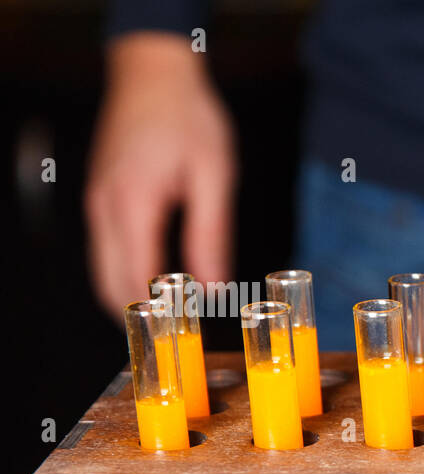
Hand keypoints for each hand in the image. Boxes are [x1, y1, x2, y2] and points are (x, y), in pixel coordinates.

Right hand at [85, 32, 236, 320]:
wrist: (153, 71)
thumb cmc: (189, 117)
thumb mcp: (215, 176)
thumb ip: (212, 235)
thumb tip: (214, 288)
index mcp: (134, 204)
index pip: (137, 280)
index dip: (161, 316)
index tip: (190, 336)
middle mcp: (105, 208)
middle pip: (110, 286)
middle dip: (143, 319)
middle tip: (182, 339)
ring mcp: (97, 204)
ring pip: (102, 273)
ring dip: (131, 301)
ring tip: (174, 321)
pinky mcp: (101, 199)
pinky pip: (106, 253)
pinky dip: (126, 277)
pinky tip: (159, 287)